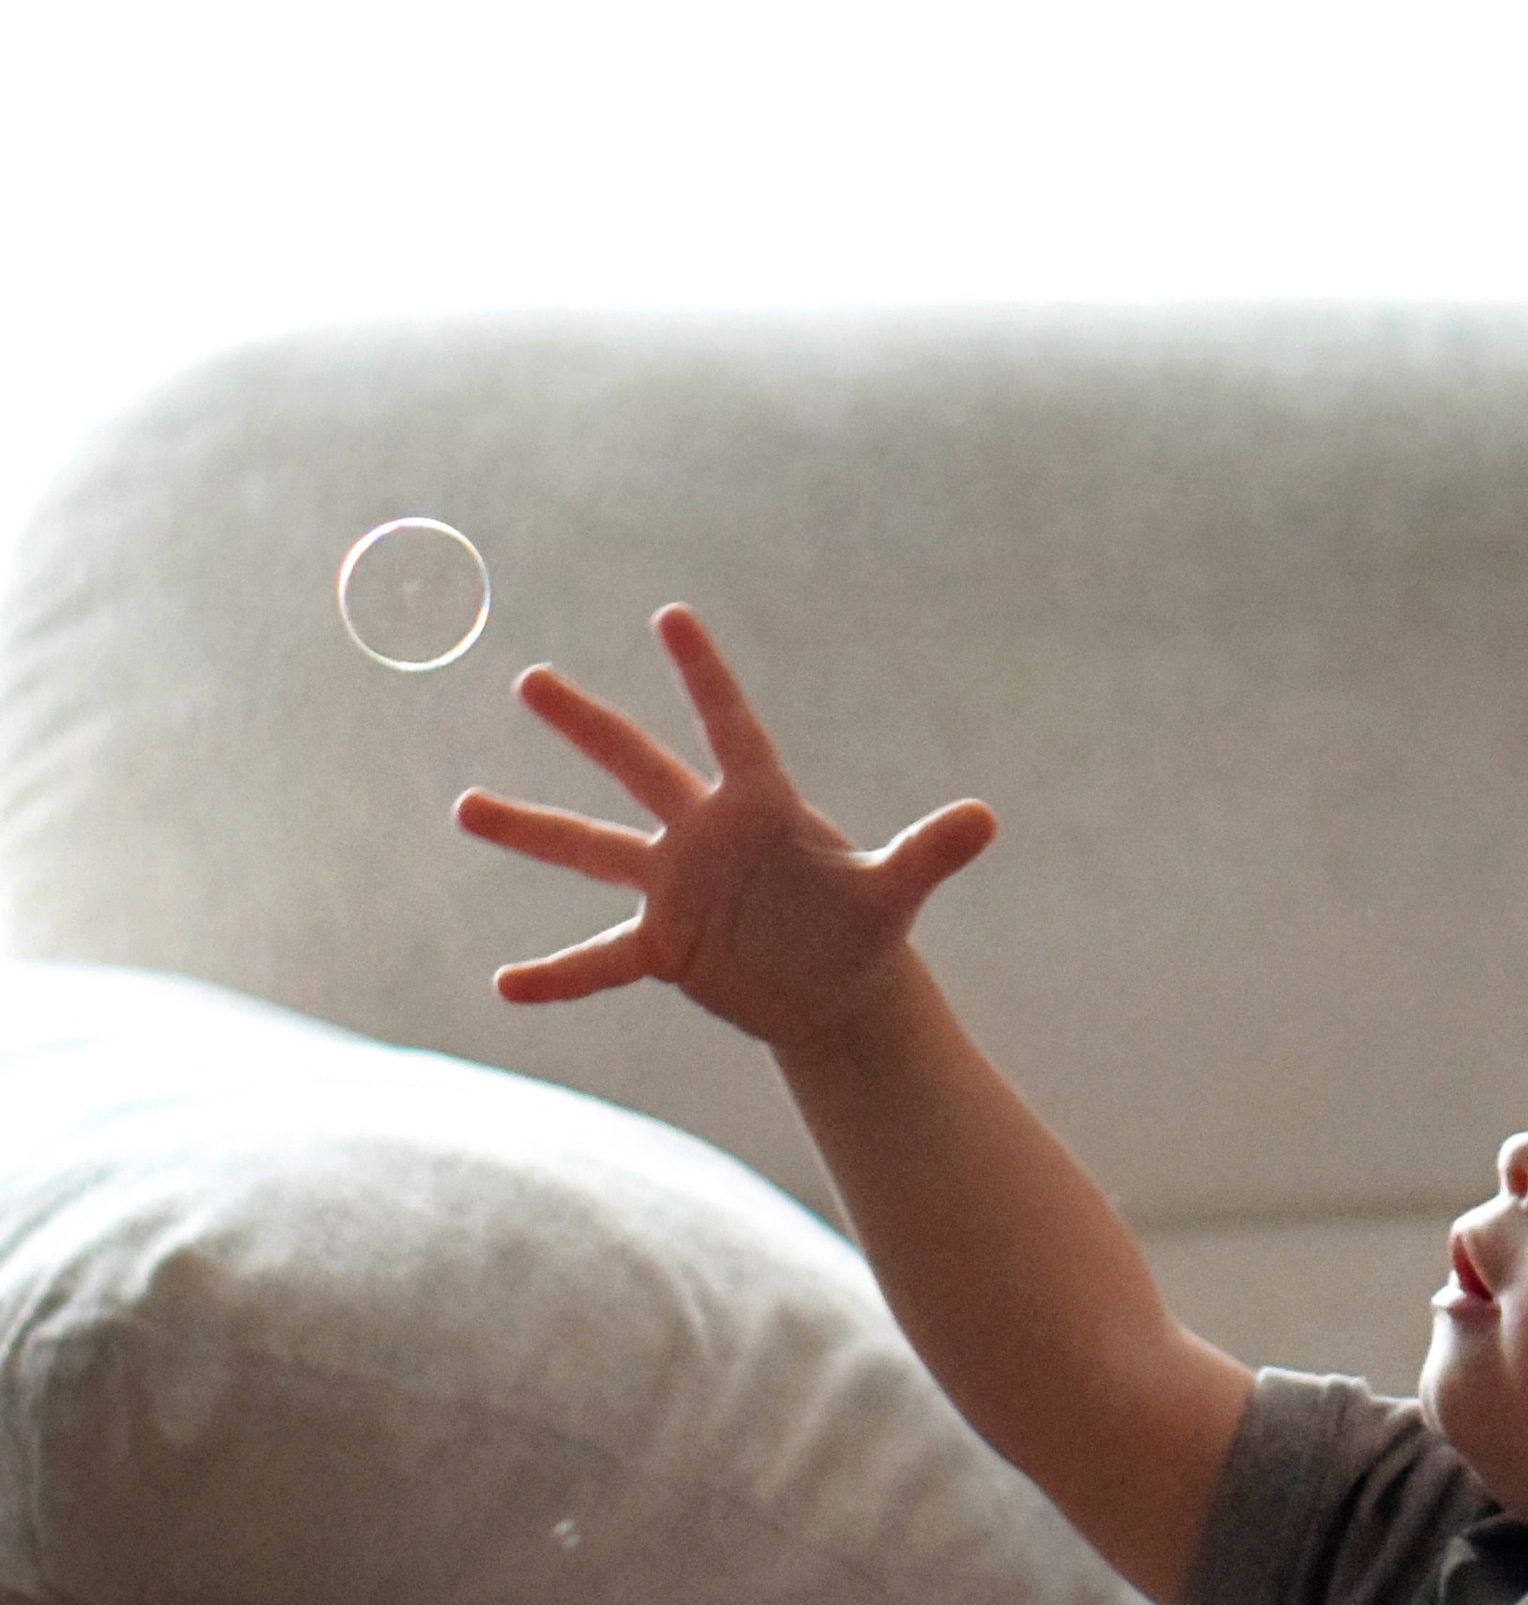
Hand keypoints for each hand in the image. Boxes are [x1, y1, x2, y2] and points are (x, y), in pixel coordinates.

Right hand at [456, 605, 996, 1054]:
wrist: (834, 985)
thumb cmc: (861, 924)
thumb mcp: (895, 893)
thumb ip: (928, 853)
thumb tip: (985, 819)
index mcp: (760, 805)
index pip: (728, 728)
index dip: (705, 676)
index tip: (673, 617)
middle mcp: (703, 834)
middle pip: (637, 767)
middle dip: (588, 726)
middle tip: (532, 679)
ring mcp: (674, 888)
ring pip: (592, 851)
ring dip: (531, 830)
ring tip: (465, 806)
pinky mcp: (664, 945)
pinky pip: (600, 960)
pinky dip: (558, 976)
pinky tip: (505, 987)